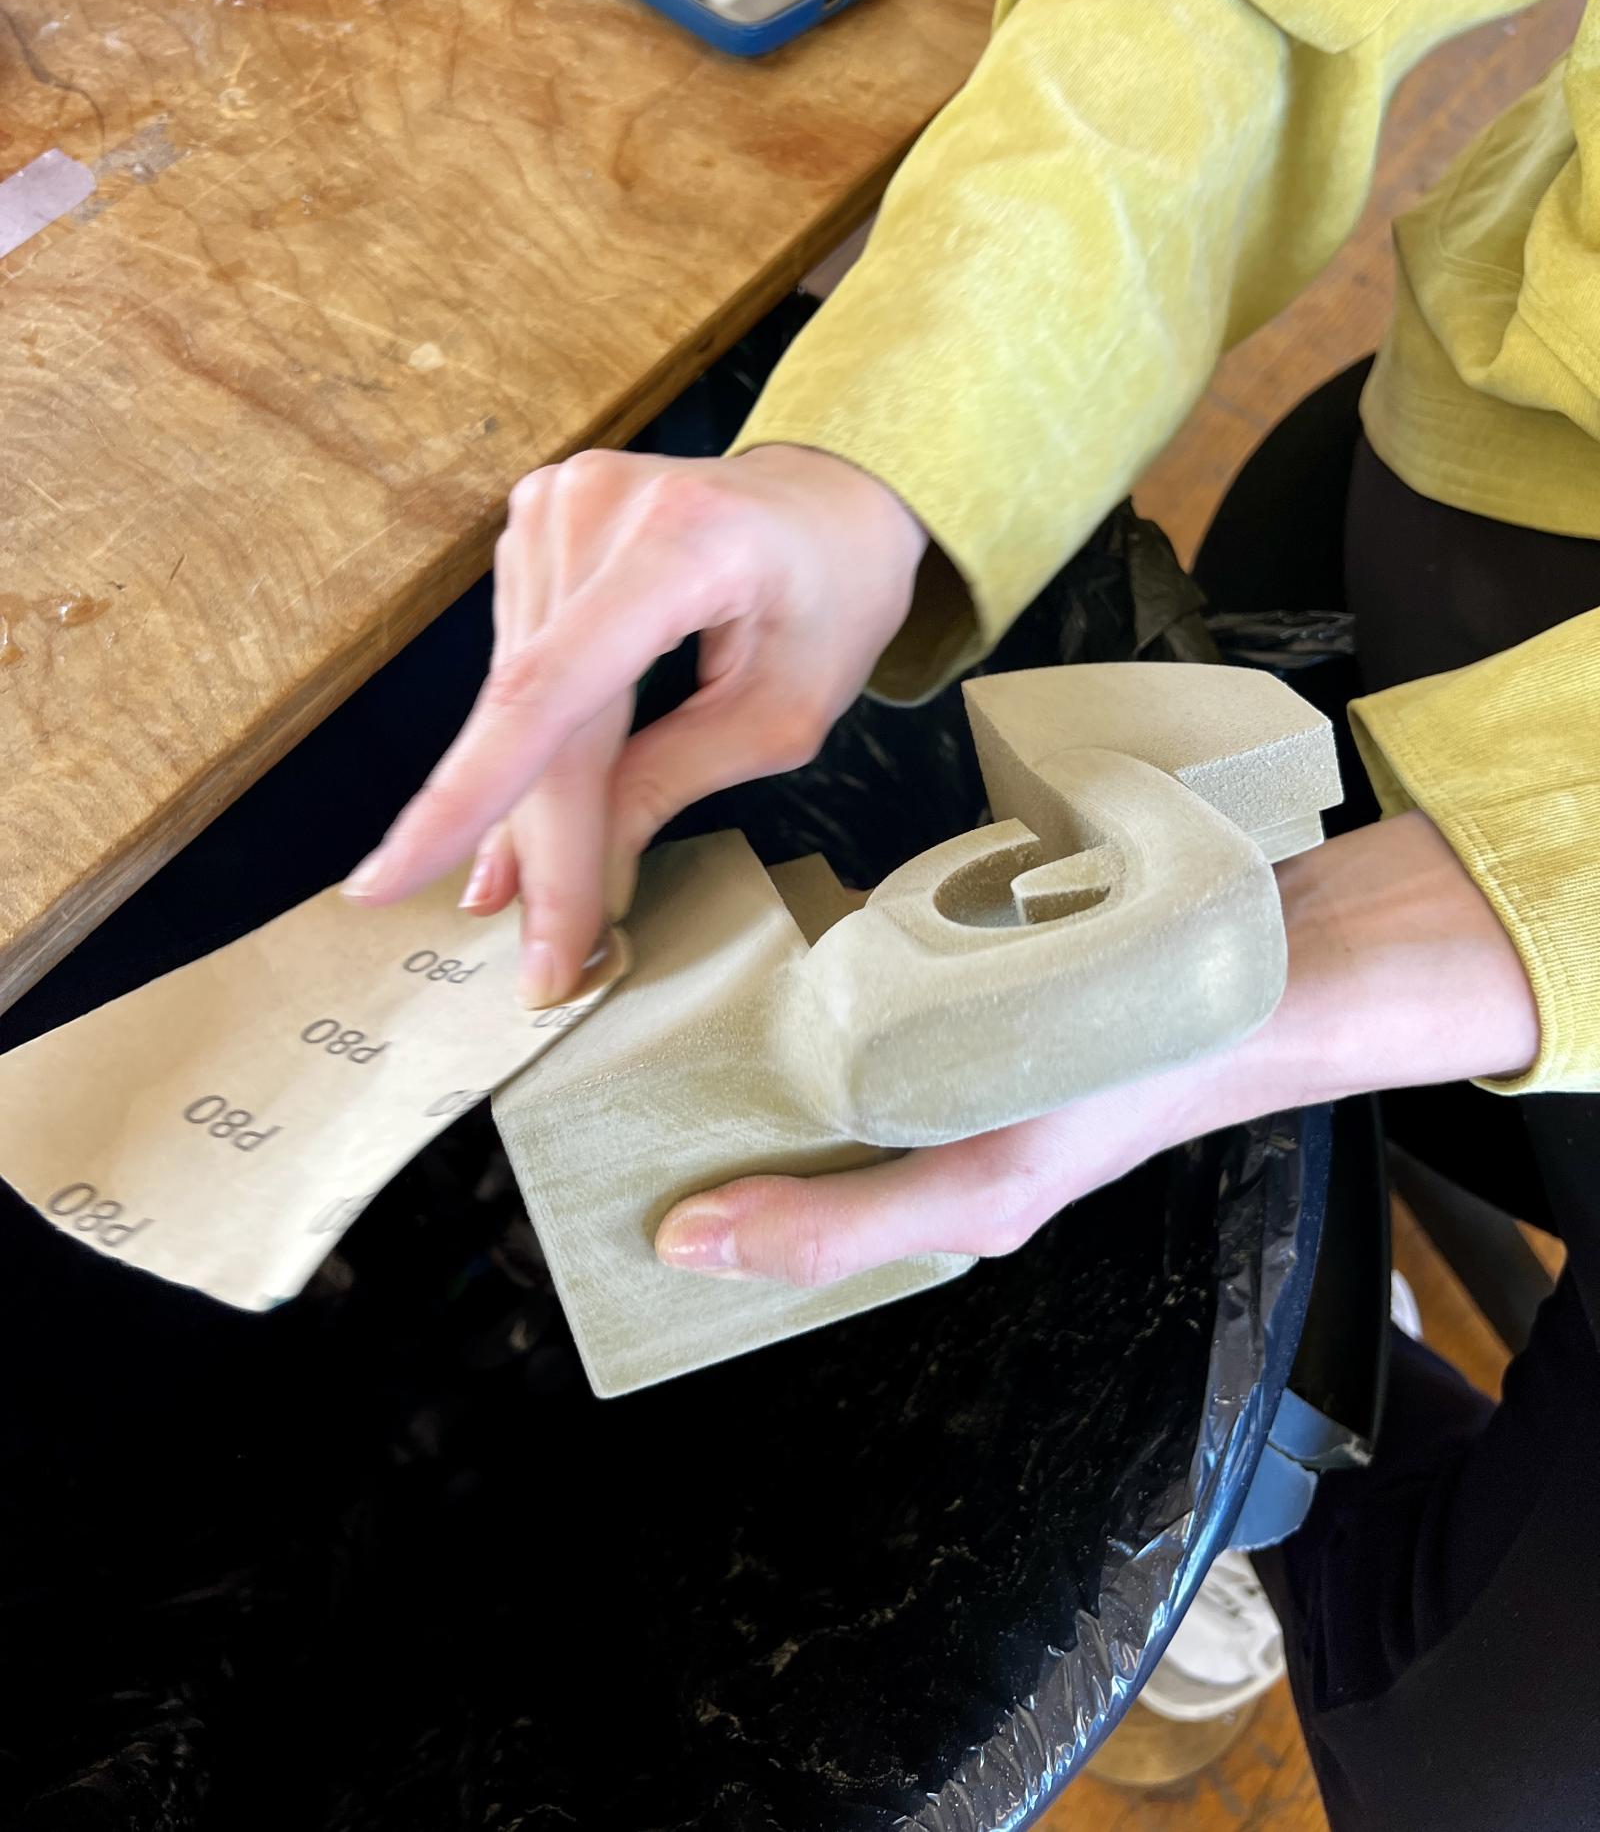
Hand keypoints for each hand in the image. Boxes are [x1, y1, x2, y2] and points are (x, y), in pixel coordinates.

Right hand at [343, 444, 927, 1004]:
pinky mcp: (533, 527)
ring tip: (527, 910)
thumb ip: (672, 780)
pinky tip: (515, 830)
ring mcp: (553, 508)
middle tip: (536, 960)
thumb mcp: (785, 713)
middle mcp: (596, 509)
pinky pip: (518, 666)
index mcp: (682, 542)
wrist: (829, 496)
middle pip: (535, 711)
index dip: (476, 798)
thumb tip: (585, 873)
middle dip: (534, 847)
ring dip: (519, 812)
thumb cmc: (834, 594)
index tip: (398, 881)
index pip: (550, 690)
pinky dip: (522, 751)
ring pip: (516, 699)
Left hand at [653, 812, 1540, 1281]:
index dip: (680, 1196)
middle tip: (612, 1060)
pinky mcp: (958, 975)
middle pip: (777, 1120)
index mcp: (920, 1196)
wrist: (1250, 969)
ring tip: (664, 993)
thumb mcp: (977, 1184)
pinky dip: (815, 963)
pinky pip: (863, 977)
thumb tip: (689, 1250)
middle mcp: (921, 1122)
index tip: (597, 1158)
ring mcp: (939, 1045)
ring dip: (744, 1023)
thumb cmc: (1128, 1086)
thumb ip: (835, 1224)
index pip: (770, 1216)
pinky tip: (768, 934)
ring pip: (812, 1045)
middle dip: (695, 1098)